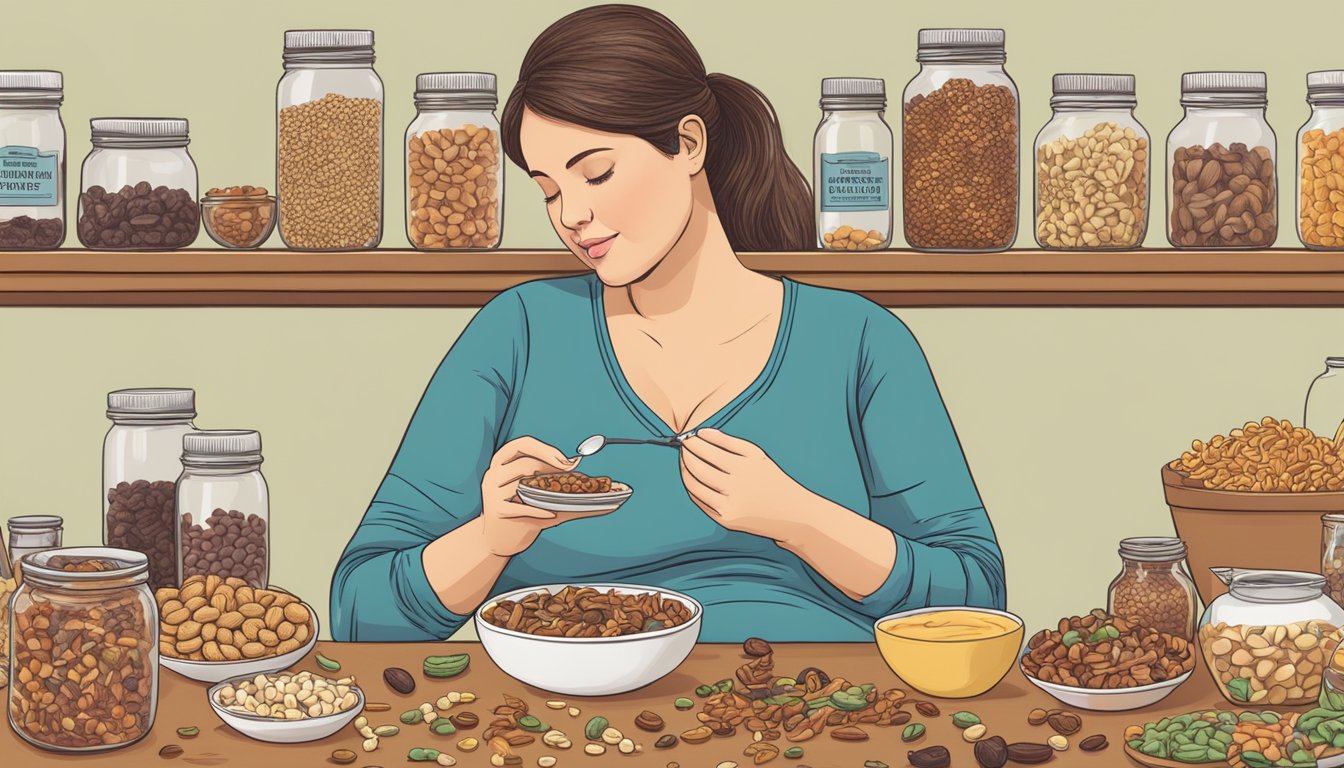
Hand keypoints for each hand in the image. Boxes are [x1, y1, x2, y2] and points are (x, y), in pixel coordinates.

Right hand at [481, 437, 611, 556]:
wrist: (501, 539)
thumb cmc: (526, 514)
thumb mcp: (545, 498)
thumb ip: (571, 490)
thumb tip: (614, 495)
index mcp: (503, 461)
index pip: (523, 443)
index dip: (547, 450)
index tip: (569, 462)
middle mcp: (494, 473)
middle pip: (525, 462)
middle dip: (550, 465)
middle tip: (571, 471)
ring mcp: (491, 492)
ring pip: (522, 483)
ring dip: (544, 492)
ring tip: (557, 499)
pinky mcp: (495, 511)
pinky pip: (521, 507)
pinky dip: (538, 511)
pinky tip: (551, 515)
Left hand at [678, 428, 806, 540]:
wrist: (792, 513)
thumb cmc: (772, 479)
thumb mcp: (757, 455)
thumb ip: (728, 442)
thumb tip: (702, 432)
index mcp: (743, 466)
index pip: (708, 451)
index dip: (693, 443)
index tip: (687, 437)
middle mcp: (735, 487)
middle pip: (698, 468)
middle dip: (686, 455)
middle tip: (683, 448)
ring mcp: (728, 505)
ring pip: (695, 486)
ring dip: (685, 472)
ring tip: (684, 462)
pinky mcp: (725, 520)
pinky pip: (700, 502)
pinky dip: (692, 489)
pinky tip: (692, 480)